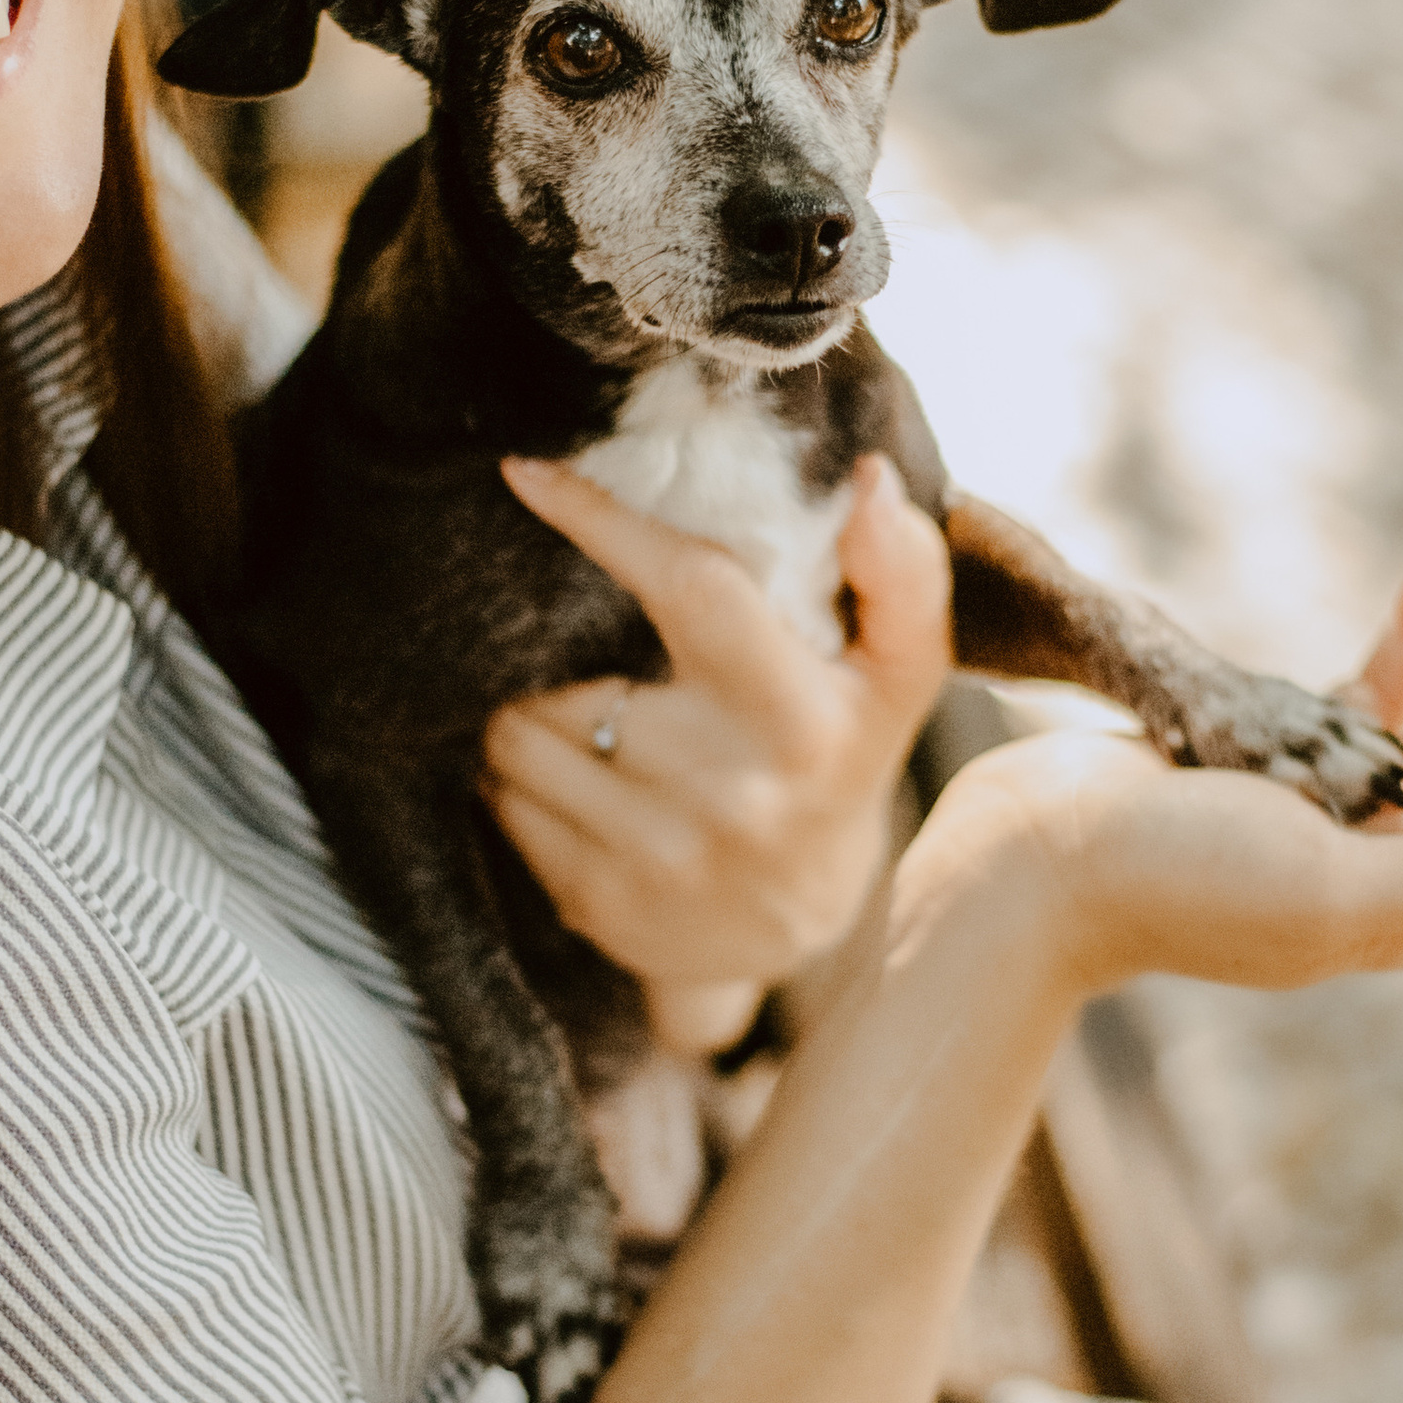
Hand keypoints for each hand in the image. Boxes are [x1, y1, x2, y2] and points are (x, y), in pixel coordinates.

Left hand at [480, 452, 953, 1043]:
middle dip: (559, 664)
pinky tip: (580, 791)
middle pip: (572, 681)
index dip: (602, 522)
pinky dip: (519, 783)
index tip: (528, 475)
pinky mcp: (599, 902)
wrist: (797, 927)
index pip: (689, 586)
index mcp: (804, 719)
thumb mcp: (894, 675)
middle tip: (602, 671)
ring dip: (530, 721)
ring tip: (590, 730)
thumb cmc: (835, 758)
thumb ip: (899, 574)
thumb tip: (872, 480)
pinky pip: (504, 802)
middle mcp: (734, 793)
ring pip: (519, 738)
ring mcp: (660, 856)